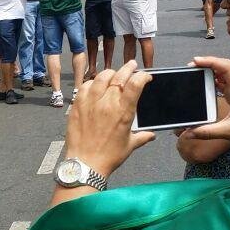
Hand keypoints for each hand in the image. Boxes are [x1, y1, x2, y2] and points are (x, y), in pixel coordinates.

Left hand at [64, 60, 156, 177]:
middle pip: (119, 76)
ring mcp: (91, 103)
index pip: (135, 84)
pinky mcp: (77, 105)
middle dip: (128, 68)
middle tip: (131, 65)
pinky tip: (95, 85)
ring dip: (110, 73)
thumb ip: (142, 136)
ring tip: (114, 73)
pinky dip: (92, 82)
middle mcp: (107, 103)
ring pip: (101, 77)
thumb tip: (152, 134)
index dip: (142, 76)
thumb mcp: (130, 145)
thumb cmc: (109, 156)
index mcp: (123, 112)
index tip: (145, 76)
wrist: (85, 164)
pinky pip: (85, 86)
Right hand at [180, 57, 229, 160]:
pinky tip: (205, 82)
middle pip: (225, 66)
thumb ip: (207, 132)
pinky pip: (225, 82)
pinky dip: (215, 79)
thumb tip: (188, 132)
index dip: (211, 61)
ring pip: (225, 73)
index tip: (195, 61)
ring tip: (196, 72)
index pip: (227, 68)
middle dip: (208, 63)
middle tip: (191, 67)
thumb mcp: (228, 132)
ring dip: (211, 70)